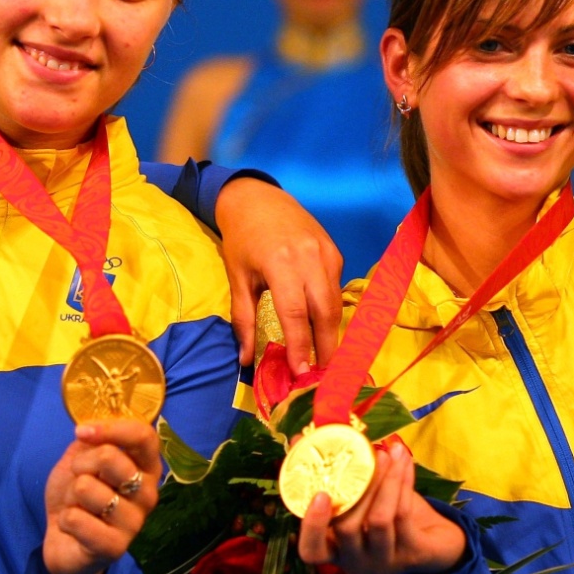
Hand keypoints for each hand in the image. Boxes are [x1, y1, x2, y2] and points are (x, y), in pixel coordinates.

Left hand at [43, 421, 162, 573]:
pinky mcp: (115, 548)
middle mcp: (148, 494)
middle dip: (80, 464)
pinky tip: (75, 528)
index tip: (82, 431)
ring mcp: (134, 523)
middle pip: (109, 457)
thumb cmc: (77, 496)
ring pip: (86, 488)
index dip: (112, 428)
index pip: (144, 436)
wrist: (64, 539)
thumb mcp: (82, 460)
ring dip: (70, 496)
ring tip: (78, 507)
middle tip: (78, 479)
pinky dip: (65, 520)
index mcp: (146, 468)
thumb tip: (90, 426)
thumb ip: (93, 441)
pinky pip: (75, 519)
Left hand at [214, 179, 342, 372]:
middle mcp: (309, 258)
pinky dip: (331, 310)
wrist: (258, 198)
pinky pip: (336, 287)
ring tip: (326, 358)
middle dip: (327, 347)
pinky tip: (324, 328)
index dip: (301, 346)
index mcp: (281, 264)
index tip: (301, 373)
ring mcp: (326, 253)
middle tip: (323, 375)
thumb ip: (243, 319)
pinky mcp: (334, 252)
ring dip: (332, 332)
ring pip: (335, 302)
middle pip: (325, 312)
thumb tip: (245, 360)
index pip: (296, 314)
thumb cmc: (242, 239)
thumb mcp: (237, 278)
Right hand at [296, 438, 465, 573]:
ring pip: (379, 520)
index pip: (311, 550)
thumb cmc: (382, 514)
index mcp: (334, 550)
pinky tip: (405, 462)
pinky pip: (404, 514)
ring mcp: (384, 560)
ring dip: (385, 481)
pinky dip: (404, 483)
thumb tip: (301, 438)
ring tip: (391, 453)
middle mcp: (356, 561)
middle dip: (358, 487)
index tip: (320, 494)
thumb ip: (330, 473)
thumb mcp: (356, 497)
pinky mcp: (412, 553)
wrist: (431, 543)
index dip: (312, 526)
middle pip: (347, 529)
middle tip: (370, 455)